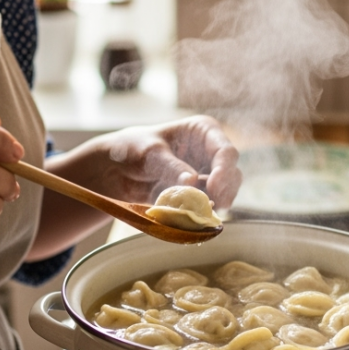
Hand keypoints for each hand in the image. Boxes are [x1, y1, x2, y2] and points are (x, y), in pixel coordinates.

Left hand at [79, 115, 241, 208]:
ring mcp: (207, 175)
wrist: (117, 169)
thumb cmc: (133, 148)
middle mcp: (210, 152)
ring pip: (225, 192)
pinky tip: (189, 217)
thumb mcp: (150, 153)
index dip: (224, 170)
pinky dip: (200, 213)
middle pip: (231, 174)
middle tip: (211, 206)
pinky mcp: (198, 194)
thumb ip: (170, 166)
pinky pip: (207, 206)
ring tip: (197, 213)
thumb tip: (191, 181)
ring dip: (213, 204)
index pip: (226, 151)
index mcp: (204, 132)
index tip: (213, 188)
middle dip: (224, 191)